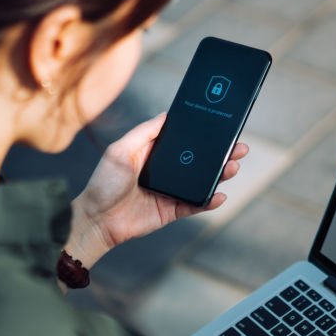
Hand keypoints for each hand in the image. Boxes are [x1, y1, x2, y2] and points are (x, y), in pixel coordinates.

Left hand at [66, 113, 247, 266]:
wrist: (96, 220)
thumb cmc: (103, 183)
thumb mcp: (120, 150)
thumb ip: (145, 133)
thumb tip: (167, 115)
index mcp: (154, 153)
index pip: (184, 141)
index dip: (203, 134)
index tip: (221, 126)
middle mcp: (166, 171)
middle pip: (199, 160)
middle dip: (221, 154)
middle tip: (239, 147)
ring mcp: (171, 191)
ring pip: (202, 181)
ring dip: (220, 175)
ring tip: (233, 167)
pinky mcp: (172, 211)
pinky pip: (196, 204)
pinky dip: (209, 201)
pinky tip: (219, 194)